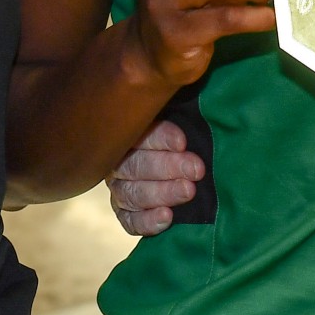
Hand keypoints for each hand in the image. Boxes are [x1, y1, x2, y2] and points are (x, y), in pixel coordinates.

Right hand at [107, 120, 204, 236]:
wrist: (188, 159)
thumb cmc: (186, 132)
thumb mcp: (181, 114)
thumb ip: (180, 112)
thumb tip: (190, 92)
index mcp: (127, 129)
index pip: (137, 134)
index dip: (159, 138)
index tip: (182, 142)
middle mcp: (117, 159)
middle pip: (134, 165)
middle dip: (168, 167)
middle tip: (196, 169)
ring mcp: (119, 186)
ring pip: (131, 193)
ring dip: (162, 193)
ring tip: (188, 191)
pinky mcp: (125, 211)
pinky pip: (129, 220)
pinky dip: (146, 221)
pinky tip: (167, 217)